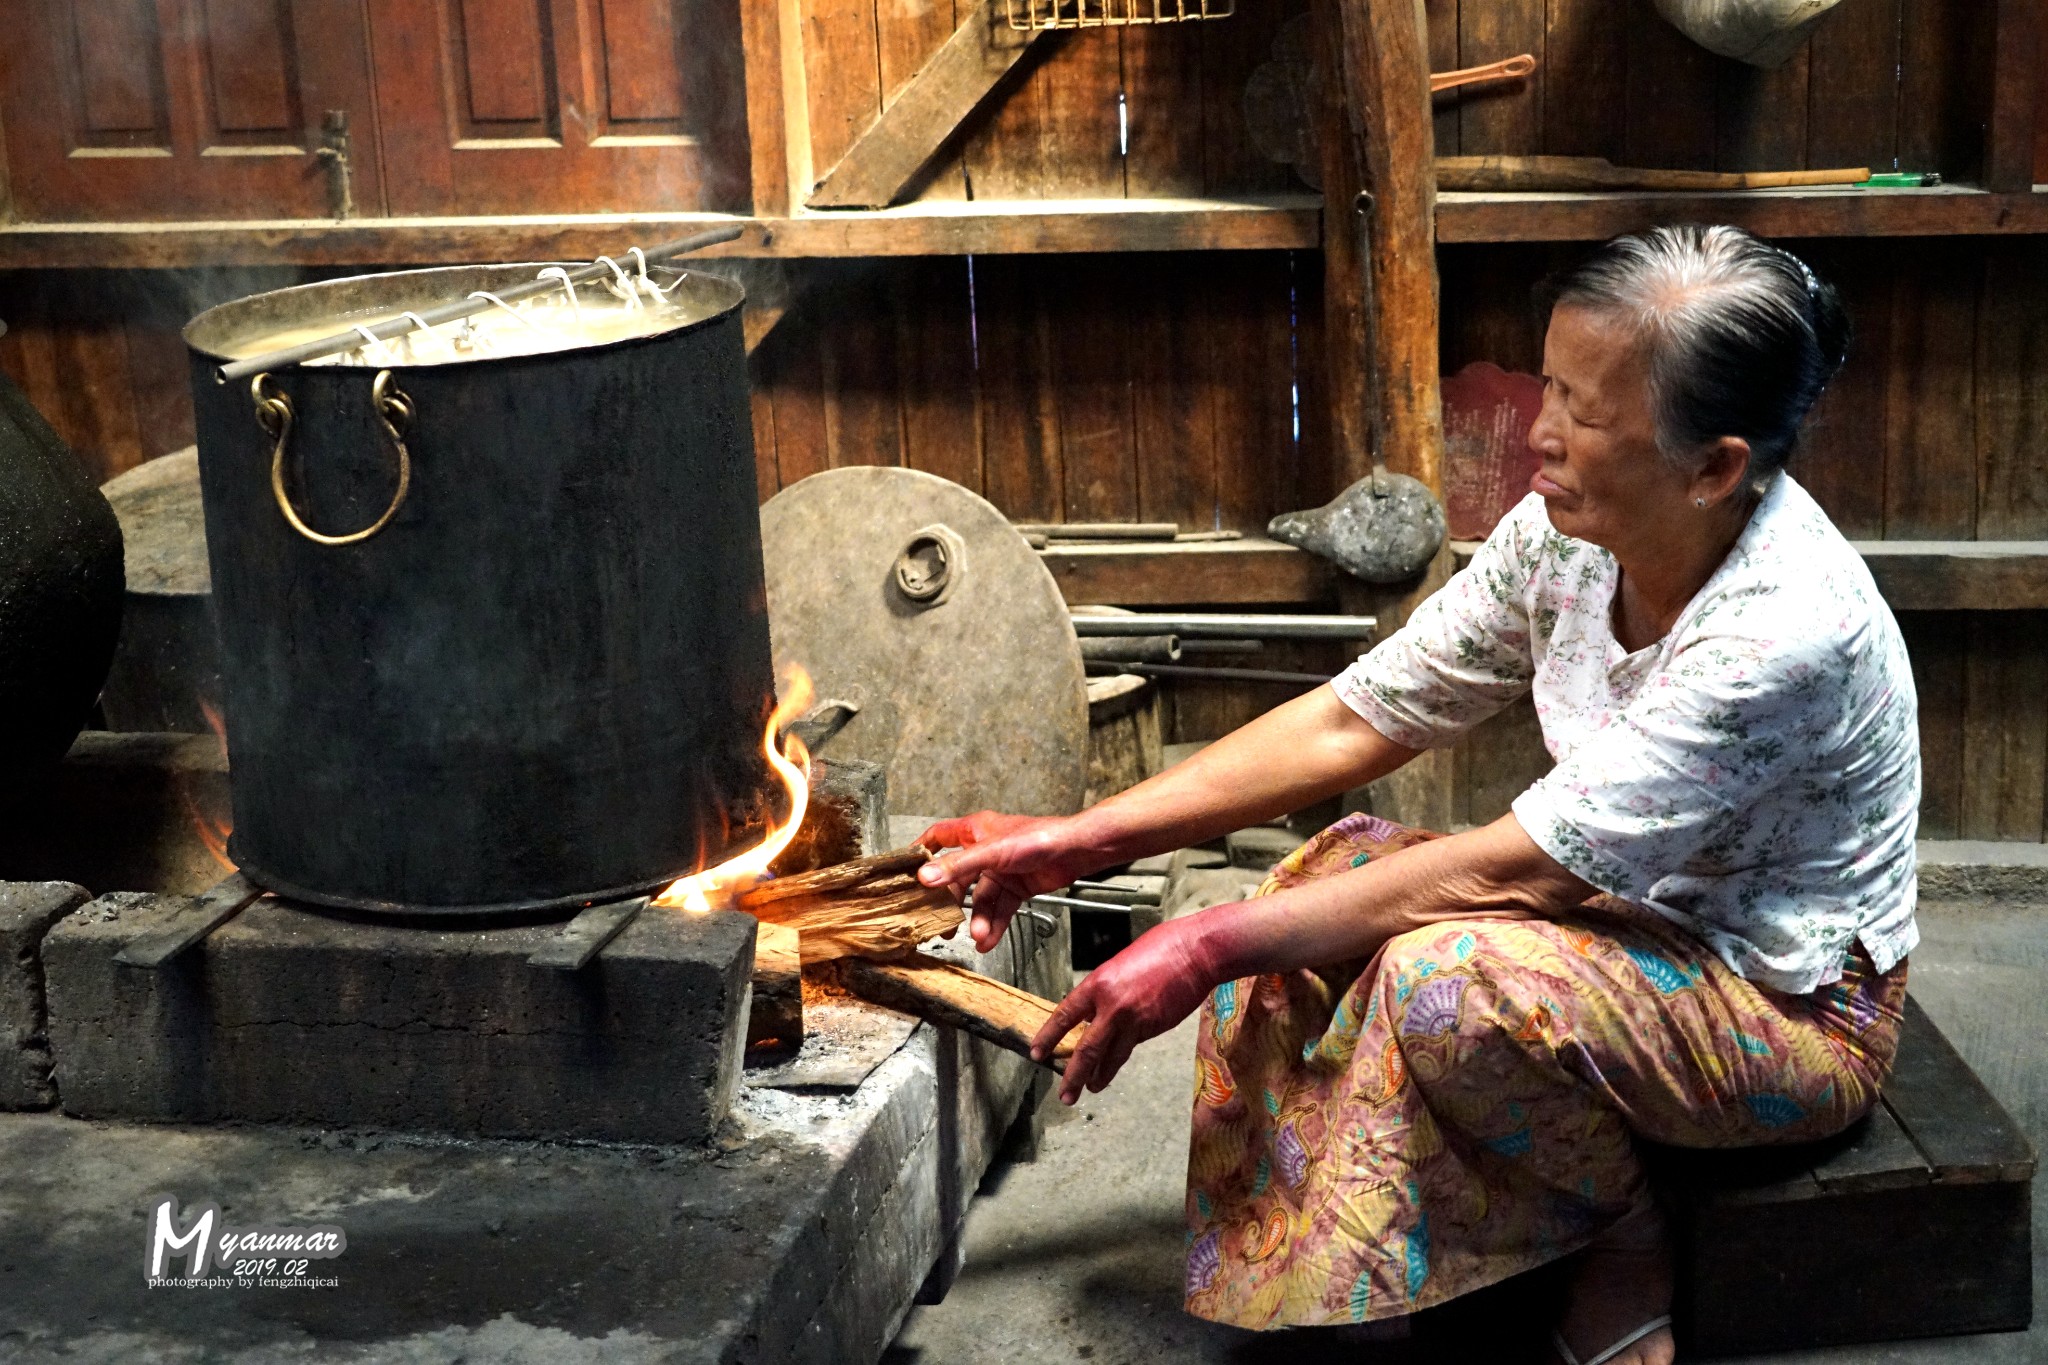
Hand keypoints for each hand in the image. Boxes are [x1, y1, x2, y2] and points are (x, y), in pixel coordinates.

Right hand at [917, 811, 1104, 952]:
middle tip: (940, 923)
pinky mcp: (1016, 888)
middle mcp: (985, 850)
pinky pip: (999, 909)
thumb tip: (925, 877)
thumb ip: (958, 866)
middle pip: (958, 878)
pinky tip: (989, 940)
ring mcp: (1001, 871)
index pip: (939, 837)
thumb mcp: (992, 852)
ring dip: (979, 919)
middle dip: (950, 902)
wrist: (1075, 852)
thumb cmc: (1039, 837)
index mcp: (975, 831)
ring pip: (981, 899)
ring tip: (978, 936)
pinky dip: (994, 924)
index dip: (922, 851)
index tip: (907, 870)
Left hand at [1031, 910, 1233, 1104]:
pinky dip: (1120, 1059)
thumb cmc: (1161, 949)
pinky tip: (1113, 1069)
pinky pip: (1132, 1047)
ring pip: (1111, 1057)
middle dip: (1073, 1076)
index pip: (1065, 1015)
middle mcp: (1112, 1006)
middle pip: (1087, 1049)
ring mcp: (1134, 1021)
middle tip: (1064, 1094)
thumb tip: (1096, 1012)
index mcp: (1098, 984)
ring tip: (1089, 1089)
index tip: (1037, 1053)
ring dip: (1098, 1077)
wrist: (1195, 953)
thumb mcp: (1120, 965)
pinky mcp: (1153, 1029)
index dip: (1049, 1036)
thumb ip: (1106, 991)